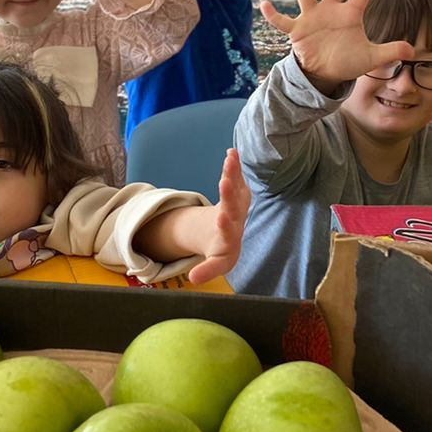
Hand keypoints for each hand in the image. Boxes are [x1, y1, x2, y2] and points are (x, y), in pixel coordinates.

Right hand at [187, 149, 251, 284]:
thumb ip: (206, 271)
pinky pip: (236, 177)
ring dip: (233, 173)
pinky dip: (234, 166)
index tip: (220, 218)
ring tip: (229, 158)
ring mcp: (239, 205)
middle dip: (229, 194)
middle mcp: (237, 220)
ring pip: (236, 188)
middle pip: (234, 206)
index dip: (226, 226)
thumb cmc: (220, 251)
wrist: (230, 236)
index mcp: (230, 238)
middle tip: (224, 182)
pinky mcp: (238, 192)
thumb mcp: (215, 264)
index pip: (229, 232)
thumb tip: (192, 280)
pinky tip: (231, 151)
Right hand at [260, 0, 414, 92]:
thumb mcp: (371, 57)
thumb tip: (413, 52)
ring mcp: (312, 19)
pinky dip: (273, 15)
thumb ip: (390, 51)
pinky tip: (264, 5)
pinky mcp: (297, 31)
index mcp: (350, 15)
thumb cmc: (347, 60)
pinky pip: (283, 21)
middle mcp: (330, 12)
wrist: (324, 73)